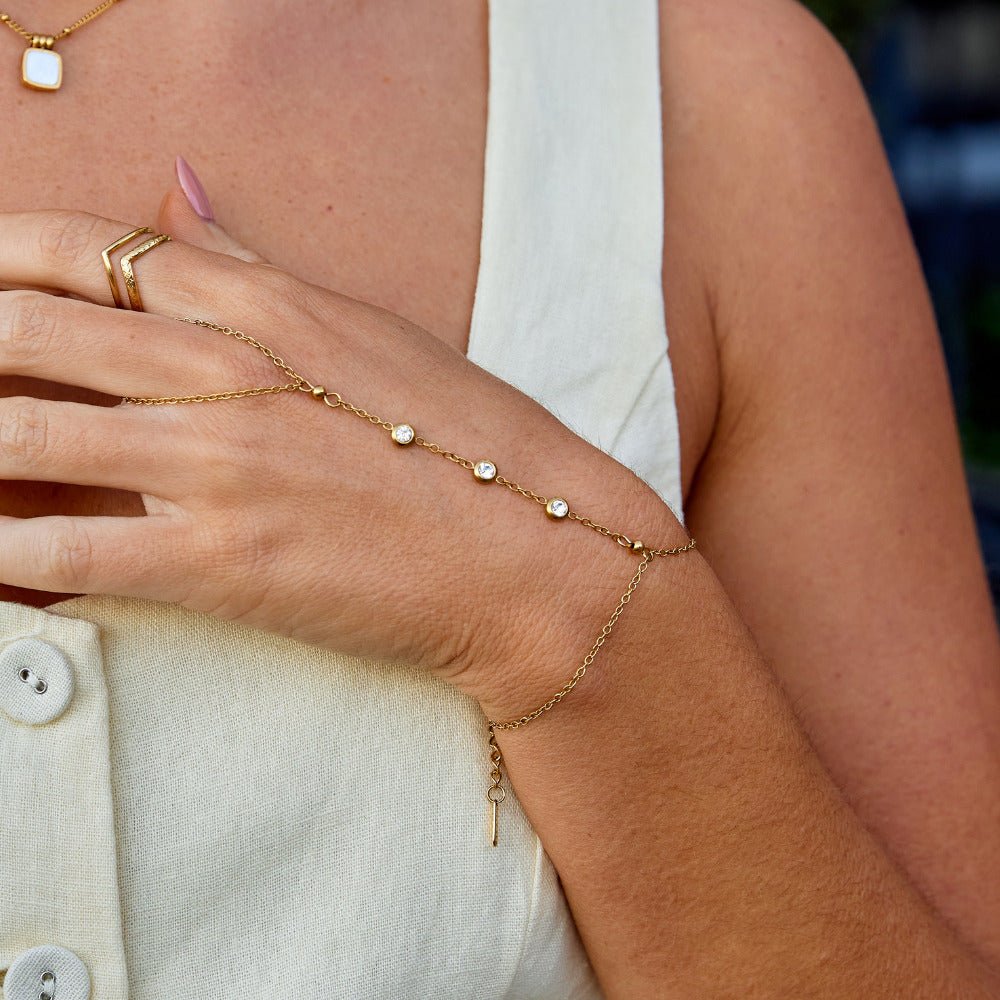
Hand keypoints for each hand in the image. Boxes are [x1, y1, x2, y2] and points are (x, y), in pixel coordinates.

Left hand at [0, 191, 675, 704]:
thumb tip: (178, 195)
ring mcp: (216, 467)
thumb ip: (256, 267)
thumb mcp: (373, 333)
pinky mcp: (218, 565)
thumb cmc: (474, 445)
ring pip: (14, 436)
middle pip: (24, 331)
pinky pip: (61, 552)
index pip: (83, 251)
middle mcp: (224, 372)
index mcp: (265, 308)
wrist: (538, 557)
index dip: (0, 258)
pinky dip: (3, 553)